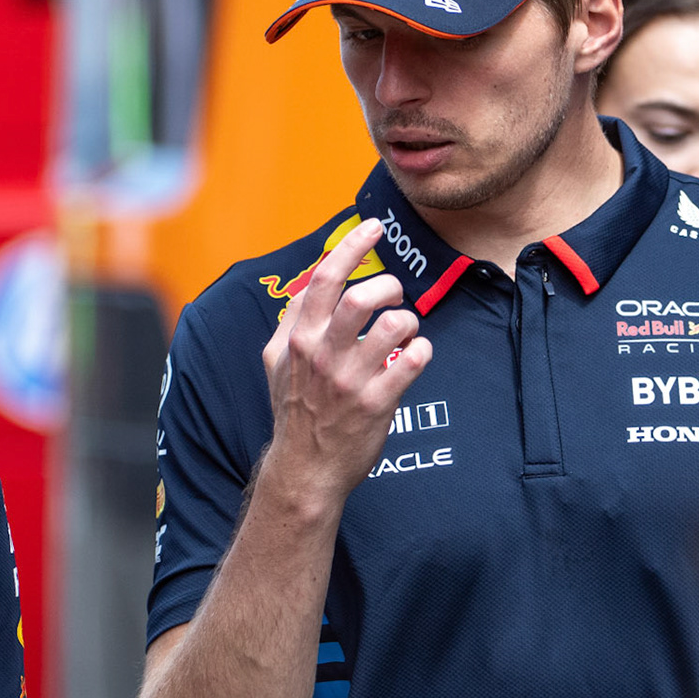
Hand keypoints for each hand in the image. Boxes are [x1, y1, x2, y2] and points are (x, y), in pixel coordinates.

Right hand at [259, 219, 431, 505]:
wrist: (305, 469)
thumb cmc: (295, 411)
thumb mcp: (276, 363)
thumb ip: (291, 322)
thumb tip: (310, 285)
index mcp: (298, 339)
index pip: (324, 279)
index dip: (352, 247)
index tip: (374, 229)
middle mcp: (322, 355)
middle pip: (362, 297)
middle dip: (389, 286)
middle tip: (395, 295)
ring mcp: (350, 380)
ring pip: (394, 325)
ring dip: (408, 321)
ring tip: (405, 331)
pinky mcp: (377, 404)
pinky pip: (412, 362)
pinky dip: (422, 351)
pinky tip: (415, 356)